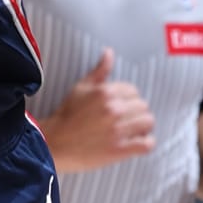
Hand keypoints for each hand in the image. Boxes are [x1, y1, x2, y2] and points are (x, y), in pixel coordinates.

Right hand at [38, 50, 153, 169]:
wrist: (54, 143)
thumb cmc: (67, 115)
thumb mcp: (80, 88)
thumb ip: (99, 71)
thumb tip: (109, 53)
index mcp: (106, 92)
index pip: (134, 91)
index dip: (128, 99)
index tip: (120, 107)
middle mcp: (114, 109)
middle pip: (143, 106)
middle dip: (135, 113)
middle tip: (125, 121)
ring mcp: (118, 130)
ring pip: (148, 122)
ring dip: (142, 127)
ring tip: (132, 131)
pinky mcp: (119, 149)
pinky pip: (147, 144)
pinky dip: (146, 144)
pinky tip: (135, 143)